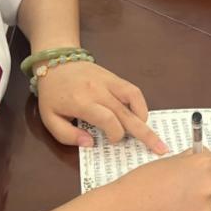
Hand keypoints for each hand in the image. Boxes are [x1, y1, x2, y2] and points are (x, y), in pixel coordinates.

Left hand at [37, 61, 167, 153]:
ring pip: (134, 99)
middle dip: (145, 133)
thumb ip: (67, 136)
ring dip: (144, 117)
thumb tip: (91, 143)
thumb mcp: (50, 119)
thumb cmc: (52, 94)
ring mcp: (109, 82)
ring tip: (149, 132)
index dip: (116, 134)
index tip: (113, 141)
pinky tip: (141, 116)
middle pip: (127, 113)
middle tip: (160, 148)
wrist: (55, 62)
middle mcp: (99, 91)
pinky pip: (133, 90)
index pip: (108, 119)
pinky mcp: (114, 78)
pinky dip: (141, 104)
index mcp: (82, 102)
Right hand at [100, 148, 210, 210]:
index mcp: (204, 166)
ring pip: (210, 207)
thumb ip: (191, 160)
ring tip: (172, 204)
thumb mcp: (168, 161)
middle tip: (183, 189)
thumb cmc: (141, 183)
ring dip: (198, 206)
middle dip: (206, 188)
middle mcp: (210, 188)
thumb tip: (204, 157)